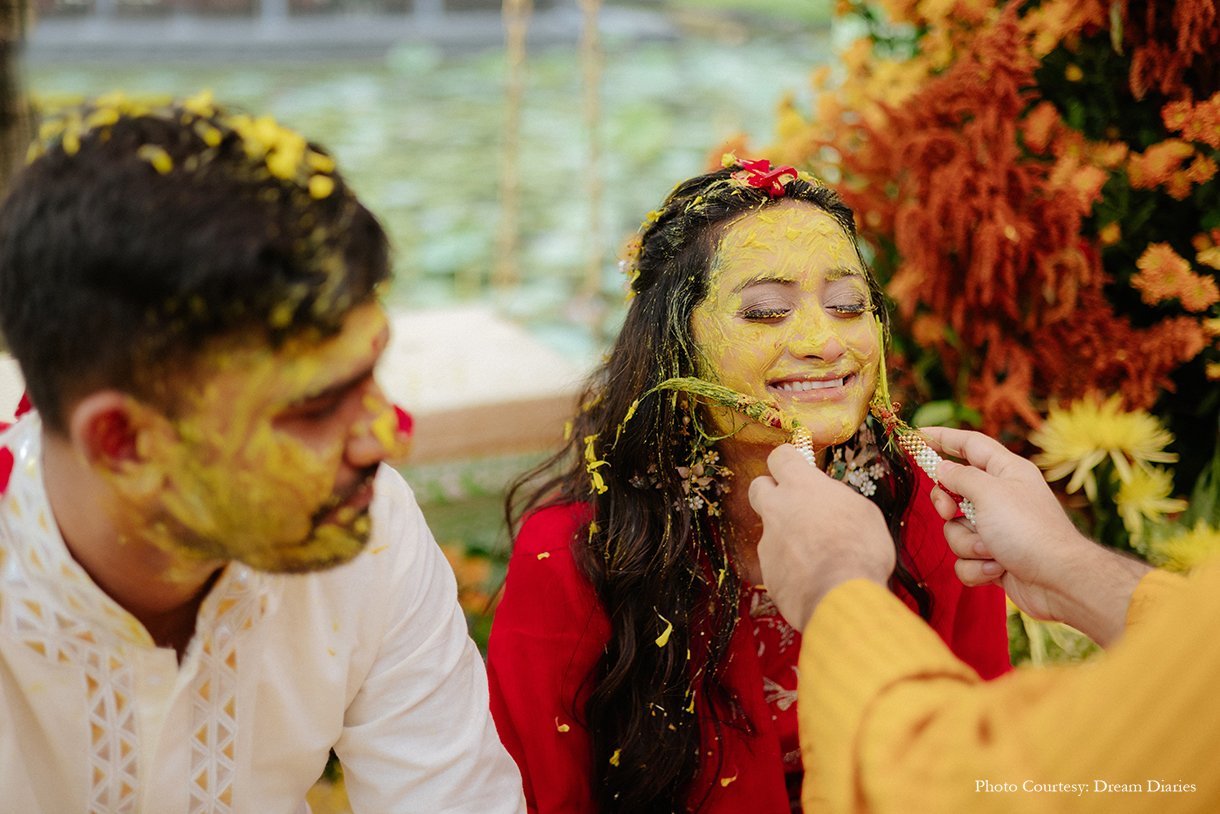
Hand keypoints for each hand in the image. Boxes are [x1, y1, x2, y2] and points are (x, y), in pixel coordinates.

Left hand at [748, 444, 894, 630]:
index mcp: (802, 486)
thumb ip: (837, 498)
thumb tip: (829, 499)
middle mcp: (777, 508)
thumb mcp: (862, 512)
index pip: (781, 456)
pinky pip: (775, 560)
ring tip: (814, 551)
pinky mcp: (766, 569)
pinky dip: (788, 564)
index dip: (789, 459)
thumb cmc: (860, 550)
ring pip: (768, 528)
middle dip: (772, 490)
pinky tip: (810, 576)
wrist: (841, 596)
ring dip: (785, 533)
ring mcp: (768, 540)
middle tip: (794, 503)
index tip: (797, 464)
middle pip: (758, 486)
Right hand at [923, 426, 1151, 646]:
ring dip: (967, 543)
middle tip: (950, 511)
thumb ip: (960, 476)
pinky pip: (965, 557)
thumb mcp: (989, 493)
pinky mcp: (994, 558)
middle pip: (955, 491)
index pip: (969, 444)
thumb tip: (942, 468)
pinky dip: (976, 566)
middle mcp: (1002, 497)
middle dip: (947, 505)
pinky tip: (996, 570)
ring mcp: (997, 529)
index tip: (915, 436)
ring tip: (990, 550)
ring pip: (956, 529)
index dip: (942, 437)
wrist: (1058, 581)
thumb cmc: (1028, 530)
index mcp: (1007, 471)